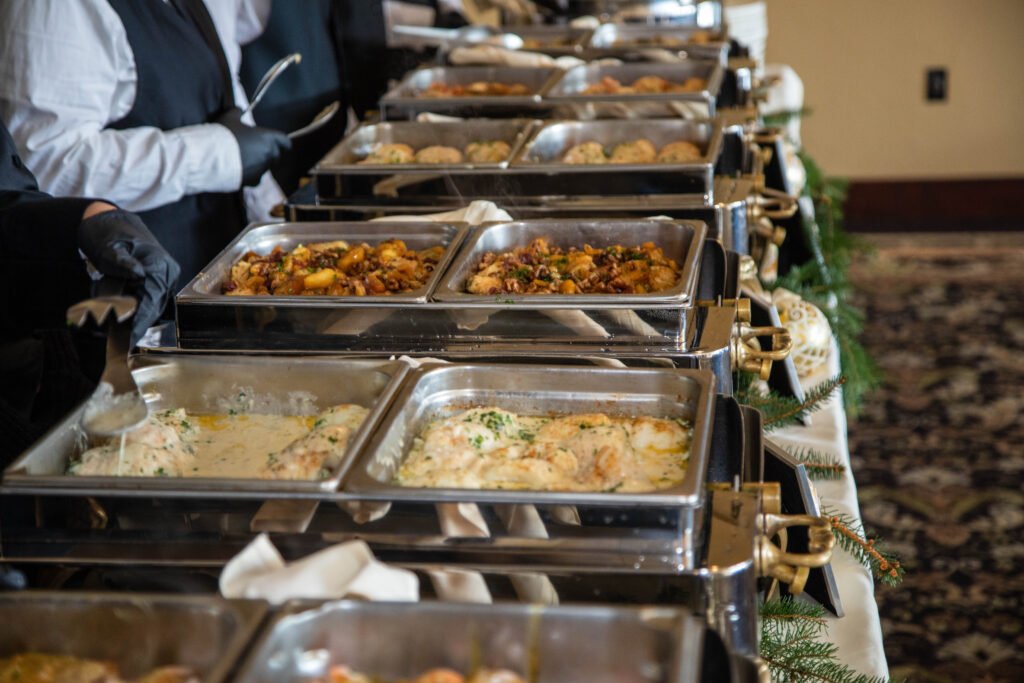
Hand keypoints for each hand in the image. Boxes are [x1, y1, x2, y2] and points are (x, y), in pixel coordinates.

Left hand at [76, 208, 180, 343]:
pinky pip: (151, 298)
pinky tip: (125, 312)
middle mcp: (167, 272)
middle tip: (119, 337)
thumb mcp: (109, 249)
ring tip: (118, 325)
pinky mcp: (160, 277)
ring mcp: (166, 275)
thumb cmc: (106, 234)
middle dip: (137, 321)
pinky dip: (138, 306)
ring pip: (154, 304)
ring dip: (137, 314)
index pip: (152, 301)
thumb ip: (123, 263)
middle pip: (155, 306)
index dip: (141, 322)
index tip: (130, 339)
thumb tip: (139, 275)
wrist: (109, 221)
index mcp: (158, 265)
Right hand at [215, 107, 290, 185]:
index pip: (285, 142)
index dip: (282, 142)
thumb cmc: (224, 134)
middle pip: (276, 155)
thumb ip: (237, 112)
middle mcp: (269, 154)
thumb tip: (239, 109)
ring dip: (259, 163)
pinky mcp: (254, 180)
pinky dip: (251, 175)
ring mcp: (262, 169)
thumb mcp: (229, 118)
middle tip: (255, 149)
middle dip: (268, 153)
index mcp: (268, 138)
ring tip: (243, 159)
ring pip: (265, 167)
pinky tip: (241, 170)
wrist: (213, 156)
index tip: (278, 142)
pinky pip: (257, 178)